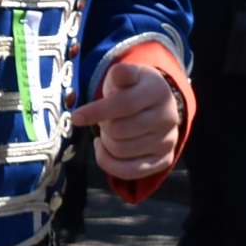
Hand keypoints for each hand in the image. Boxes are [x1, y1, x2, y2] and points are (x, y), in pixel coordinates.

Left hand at [70, 60, 183, 180]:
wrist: (156, 103)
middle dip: (103, 126)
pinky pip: (130, 171)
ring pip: (121, 151)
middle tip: (103, 120)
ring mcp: (168, 141)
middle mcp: (168, 118)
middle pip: (120, 131)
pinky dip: (109, 162)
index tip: (76, 117)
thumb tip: (118, 73)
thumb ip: (121, 73)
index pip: (123, 105)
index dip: (96, 112)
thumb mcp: (126, 75)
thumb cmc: (132, 88)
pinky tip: (104, 148)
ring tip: (108, 131)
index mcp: (158, 92)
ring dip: (106, 142)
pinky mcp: (164, 160)